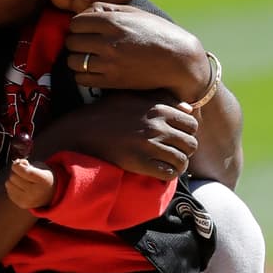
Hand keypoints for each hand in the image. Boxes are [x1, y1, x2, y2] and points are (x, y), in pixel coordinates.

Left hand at [5, 157, 55, 209]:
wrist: (50, 195)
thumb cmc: (42, 177)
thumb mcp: (40, 167)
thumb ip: (27, 164)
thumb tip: (16, 163)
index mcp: (43, 180)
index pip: (24, 171)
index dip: (17, 166)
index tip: (18, 163)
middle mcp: (36, 192)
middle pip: (13, 177)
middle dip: (15, 172)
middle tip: (21, 173)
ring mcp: (28, 200)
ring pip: (9, 184)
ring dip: (12, 180)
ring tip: (20, 180)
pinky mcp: (22, 205)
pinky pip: (9, 192)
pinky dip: (12, 187)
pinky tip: (20, 188)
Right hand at [34, 91, 197, 179]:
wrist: (80, 131)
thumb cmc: (105, 113)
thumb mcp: (133, 97)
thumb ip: (162, 100)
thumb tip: (188, 108)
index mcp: (158, 108)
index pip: (192, 125)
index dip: (187, 133)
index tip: (176, 138)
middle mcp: (157, 126)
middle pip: (191, 144)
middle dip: (184, 151)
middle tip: (172, 153)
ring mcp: (149, 145)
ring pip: (182, 161)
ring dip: (177, 165)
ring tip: (167, 165)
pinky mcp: (140, 163)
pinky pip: (168, 174)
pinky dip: (167, 175)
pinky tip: (159, 172)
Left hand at [65, 3, 211, 102]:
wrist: (178, 60)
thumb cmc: (159, 33)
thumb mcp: (135, 13)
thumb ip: (108, 9)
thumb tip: (85, 11)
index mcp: (113, 22)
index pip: (76, 23)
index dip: (78, 26)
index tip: (85, 29)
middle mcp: (108, 42)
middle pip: (72, 42)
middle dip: (76, 42)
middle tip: (86, 44)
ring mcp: (109, 63)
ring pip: (73, 61)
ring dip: (77, 59)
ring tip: (87, 58)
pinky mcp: (112, 81)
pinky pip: (81, 79)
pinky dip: (82, 75)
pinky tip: (92, 71)